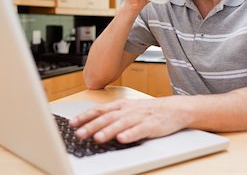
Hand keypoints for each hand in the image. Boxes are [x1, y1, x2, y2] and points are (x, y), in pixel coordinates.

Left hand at [69, 97, 189, 143]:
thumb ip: (111, 115)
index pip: (99, 110)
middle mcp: (128, 110)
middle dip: (92, 126)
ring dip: (108, 131)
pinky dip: (130, 134)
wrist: (174, 108)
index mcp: (120, 106)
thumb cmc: (148, 111)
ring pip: (121, 124)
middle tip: (79, 134)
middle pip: (107, 118)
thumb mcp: (128, 109)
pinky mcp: (152, 126)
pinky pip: (139, 130)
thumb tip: (90, 124)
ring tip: (97, 138)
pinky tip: (122, 139)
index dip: (85, 116)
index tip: (72, 123)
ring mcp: (140, 117)